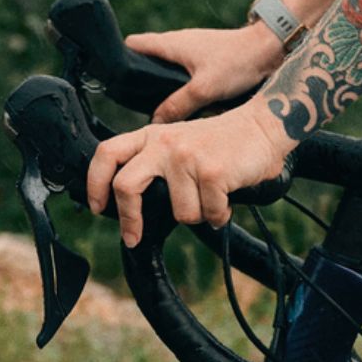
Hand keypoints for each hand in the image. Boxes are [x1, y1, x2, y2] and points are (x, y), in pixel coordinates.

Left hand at [87, 101, 295, 246]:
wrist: (265, 126)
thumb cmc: (222, 141)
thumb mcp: (181, 141)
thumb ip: (156, 162)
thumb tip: (132, 206)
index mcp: (154, 135)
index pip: (108, 153)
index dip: (96, 183)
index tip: (99, 207)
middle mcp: (166, 143)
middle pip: (127, 186)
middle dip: (130, 219)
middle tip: (134, 235)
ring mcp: (188, 156)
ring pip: (180, 212)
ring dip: (199, 214)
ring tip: (211, 199)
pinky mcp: (212, 171)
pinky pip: (209, 213)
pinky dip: (220, 214)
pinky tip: (227, 200)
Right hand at [126, 22, 284, 122]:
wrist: (271, 48)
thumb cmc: (239, 60)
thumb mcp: (204, 88)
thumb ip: (177, 106)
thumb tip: (153, 124)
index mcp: (171, 44)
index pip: (133, 45)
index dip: (118, 60)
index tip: (109, 83)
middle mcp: (178, 44)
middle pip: (146, 60)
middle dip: (136, 82)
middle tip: (128, 110)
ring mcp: (192, 52)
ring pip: (164, 69)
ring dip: (158, 87)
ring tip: (150, 114)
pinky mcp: (205, 62)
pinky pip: (181, 75)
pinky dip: (176, 89)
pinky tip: (178, 110)